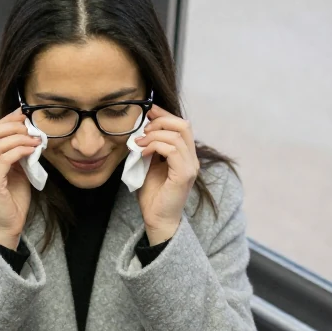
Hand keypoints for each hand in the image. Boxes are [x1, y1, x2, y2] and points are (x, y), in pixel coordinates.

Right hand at [0, 108, 41, 249]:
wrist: (7, 226)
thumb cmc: (12, 201)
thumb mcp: (17, 172)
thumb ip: (18, 155)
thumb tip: (30, 137)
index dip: (8, 120)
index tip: (25, 114)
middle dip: (14, 125)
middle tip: (32, 126)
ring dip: (20, 138)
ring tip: (36, 139)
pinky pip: (5, 159)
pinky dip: (20, 151)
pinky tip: (31, 150)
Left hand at [134, 105, 198, 244]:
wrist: (157, 218)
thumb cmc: (153, 194)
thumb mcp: (149, 164)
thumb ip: (151, 147)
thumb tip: (142, 129)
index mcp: (185, 154)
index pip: (182, 125)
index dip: (165, 114)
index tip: (148, 111)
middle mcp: (192, 158)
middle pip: (184, 125)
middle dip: (161, 121)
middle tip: (143, 129)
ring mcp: (190, 166)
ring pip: (177, 136)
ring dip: (154, 135)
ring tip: (139, 143)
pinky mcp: (184, 174)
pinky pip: (172, 150)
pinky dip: (155, 146)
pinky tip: (144, 152)